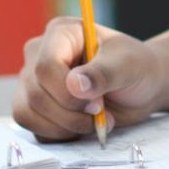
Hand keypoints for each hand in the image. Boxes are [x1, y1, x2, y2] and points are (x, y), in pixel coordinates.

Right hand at [12, 16, 168, 141]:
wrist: (140, 88)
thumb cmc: (136, 68)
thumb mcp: (128, 65)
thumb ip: (103, 73)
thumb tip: (75, 85)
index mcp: (60, 34)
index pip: (45, 66)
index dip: (68, 93)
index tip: (98, 103)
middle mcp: (39, 55)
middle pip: (36, 94)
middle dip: (70, 114)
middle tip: (101, 113)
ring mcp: (34, 82)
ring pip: (28, 114)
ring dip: (64, 127)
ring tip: (93, 122)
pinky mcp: (35, 107)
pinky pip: (34, 129)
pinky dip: (59, 135)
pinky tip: (81, 127)